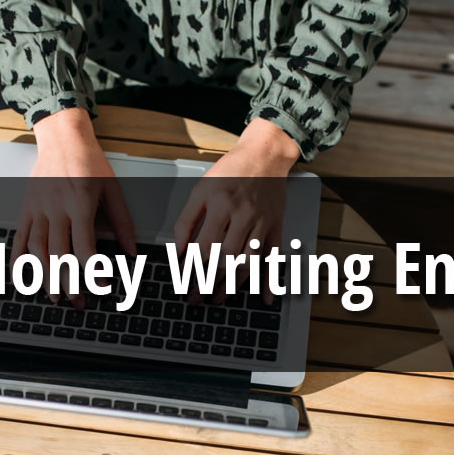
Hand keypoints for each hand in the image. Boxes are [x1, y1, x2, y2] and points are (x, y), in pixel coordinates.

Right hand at [14, 109, 135, 307]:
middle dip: (68, 282)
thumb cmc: (89, 161)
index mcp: (80, 203)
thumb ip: (122, 222)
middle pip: (59, 254)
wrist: (62, 138)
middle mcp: (56, 208)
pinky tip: (19, 277)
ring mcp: (38, 209)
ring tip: (53, 296)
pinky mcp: (27, 208)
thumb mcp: (112, 189)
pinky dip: (17, 259)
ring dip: (44, 277)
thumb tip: (131, 250)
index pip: (85, 246)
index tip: (100, 287)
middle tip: (77, 301)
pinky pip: (19, 237)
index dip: (93, 271)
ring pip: (37, 250)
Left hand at [174, 118, 298, 302]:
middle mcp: (243, 215)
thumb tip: (177, 250)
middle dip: (208, 283)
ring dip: (233, 285)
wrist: (265, 155)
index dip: (192, 268)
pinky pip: (274, 257)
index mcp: (220, 205)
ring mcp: (262, 223)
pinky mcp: (276, 227)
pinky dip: (270, 279)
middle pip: (226, 259)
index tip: (183, 282)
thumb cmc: (231, 171)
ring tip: (218, 299)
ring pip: (248, 262)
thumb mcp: (200, 189)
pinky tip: (266, 297)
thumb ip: (186, 220)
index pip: (204, 246)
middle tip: (197, 299)